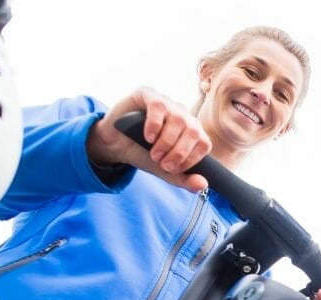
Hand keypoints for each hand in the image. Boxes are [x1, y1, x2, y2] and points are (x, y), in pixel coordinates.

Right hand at [86, 87, 210, 192]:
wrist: (116, 144)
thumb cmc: (144, 154)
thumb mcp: (165, 171)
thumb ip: (184, 179)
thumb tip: (203, 184)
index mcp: (191, 131)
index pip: (204, 143)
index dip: (191, 159)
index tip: (174, 169)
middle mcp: (183, 114)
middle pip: (193, 131)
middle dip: (179, 152)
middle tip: (162, 164)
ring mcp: (167, 102)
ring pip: (179, 119)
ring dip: (167, 141)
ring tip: (154, 154)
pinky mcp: (148, 94)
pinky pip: (159, 105)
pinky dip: (155, 124)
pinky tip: (148, 137)